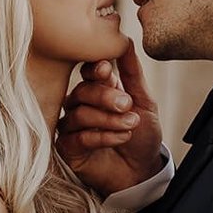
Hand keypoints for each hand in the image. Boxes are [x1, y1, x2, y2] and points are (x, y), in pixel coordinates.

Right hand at [57, 39, 163, 197]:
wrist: (143, 171)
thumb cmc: (142, 136)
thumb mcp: (144, 101)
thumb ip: (133, 73)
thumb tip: (127, 42)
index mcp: (96, 90)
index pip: (87, 73)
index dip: (94, 70)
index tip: (106, 70)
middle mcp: (80, 106)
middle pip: (81, 92)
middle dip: (104, 96)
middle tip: (126, 104)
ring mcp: (71, 128)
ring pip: (78, 114)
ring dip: (107, 118)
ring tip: (129, 124)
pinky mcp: (68, 150)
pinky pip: (77, 138)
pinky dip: (101, 136)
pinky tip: (121, 138)